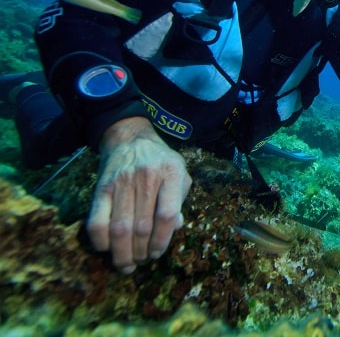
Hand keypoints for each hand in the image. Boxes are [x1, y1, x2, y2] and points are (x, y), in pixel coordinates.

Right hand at [86, 116, 191, 273]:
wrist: (130, 139)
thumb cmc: (160, 162)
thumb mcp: (179, 173)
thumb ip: (179, 200)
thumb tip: (175, 228)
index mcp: (171, 173)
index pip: (166, 215)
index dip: (162, 241)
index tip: (158, 253)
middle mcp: (146, 176)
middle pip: (142, 227)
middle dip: (142, 252)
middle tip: (142, 261)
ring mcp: (121, 182)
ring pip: (119, 229)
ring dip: (122, 254)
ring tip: (126, 264)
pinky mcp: (100, 188)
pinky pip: (96, 222)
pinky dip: (100, 242)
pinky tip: (108, 248)